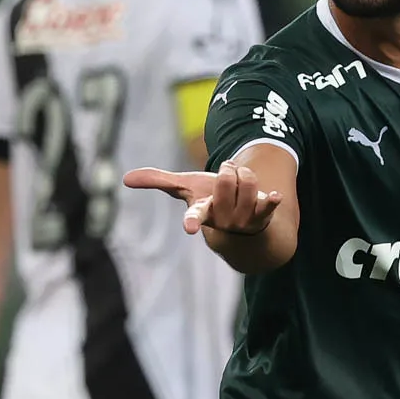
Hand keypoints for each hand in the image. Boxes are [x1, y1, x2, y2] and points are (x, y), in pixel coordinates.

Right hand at [124, 161, 282, 235]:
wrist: (239, 220)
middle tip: (228, 178)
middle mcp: (222, 219)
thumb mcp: (185, 189)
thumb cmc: (208, 200)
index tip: (190, 229)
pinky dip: (272, 200)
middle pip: (228, 179)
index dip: (193, 221)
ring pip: (248, 180)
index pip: (195, 215)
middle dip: (229, 170)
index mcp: (201, 212)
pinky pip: (269, 205)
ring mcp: (243, 220)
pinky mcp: (263, 217)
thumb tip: (125, 178)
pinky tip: (274, 197)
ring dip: (245, 174)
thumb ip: (158, 181)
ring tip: (241, 186)